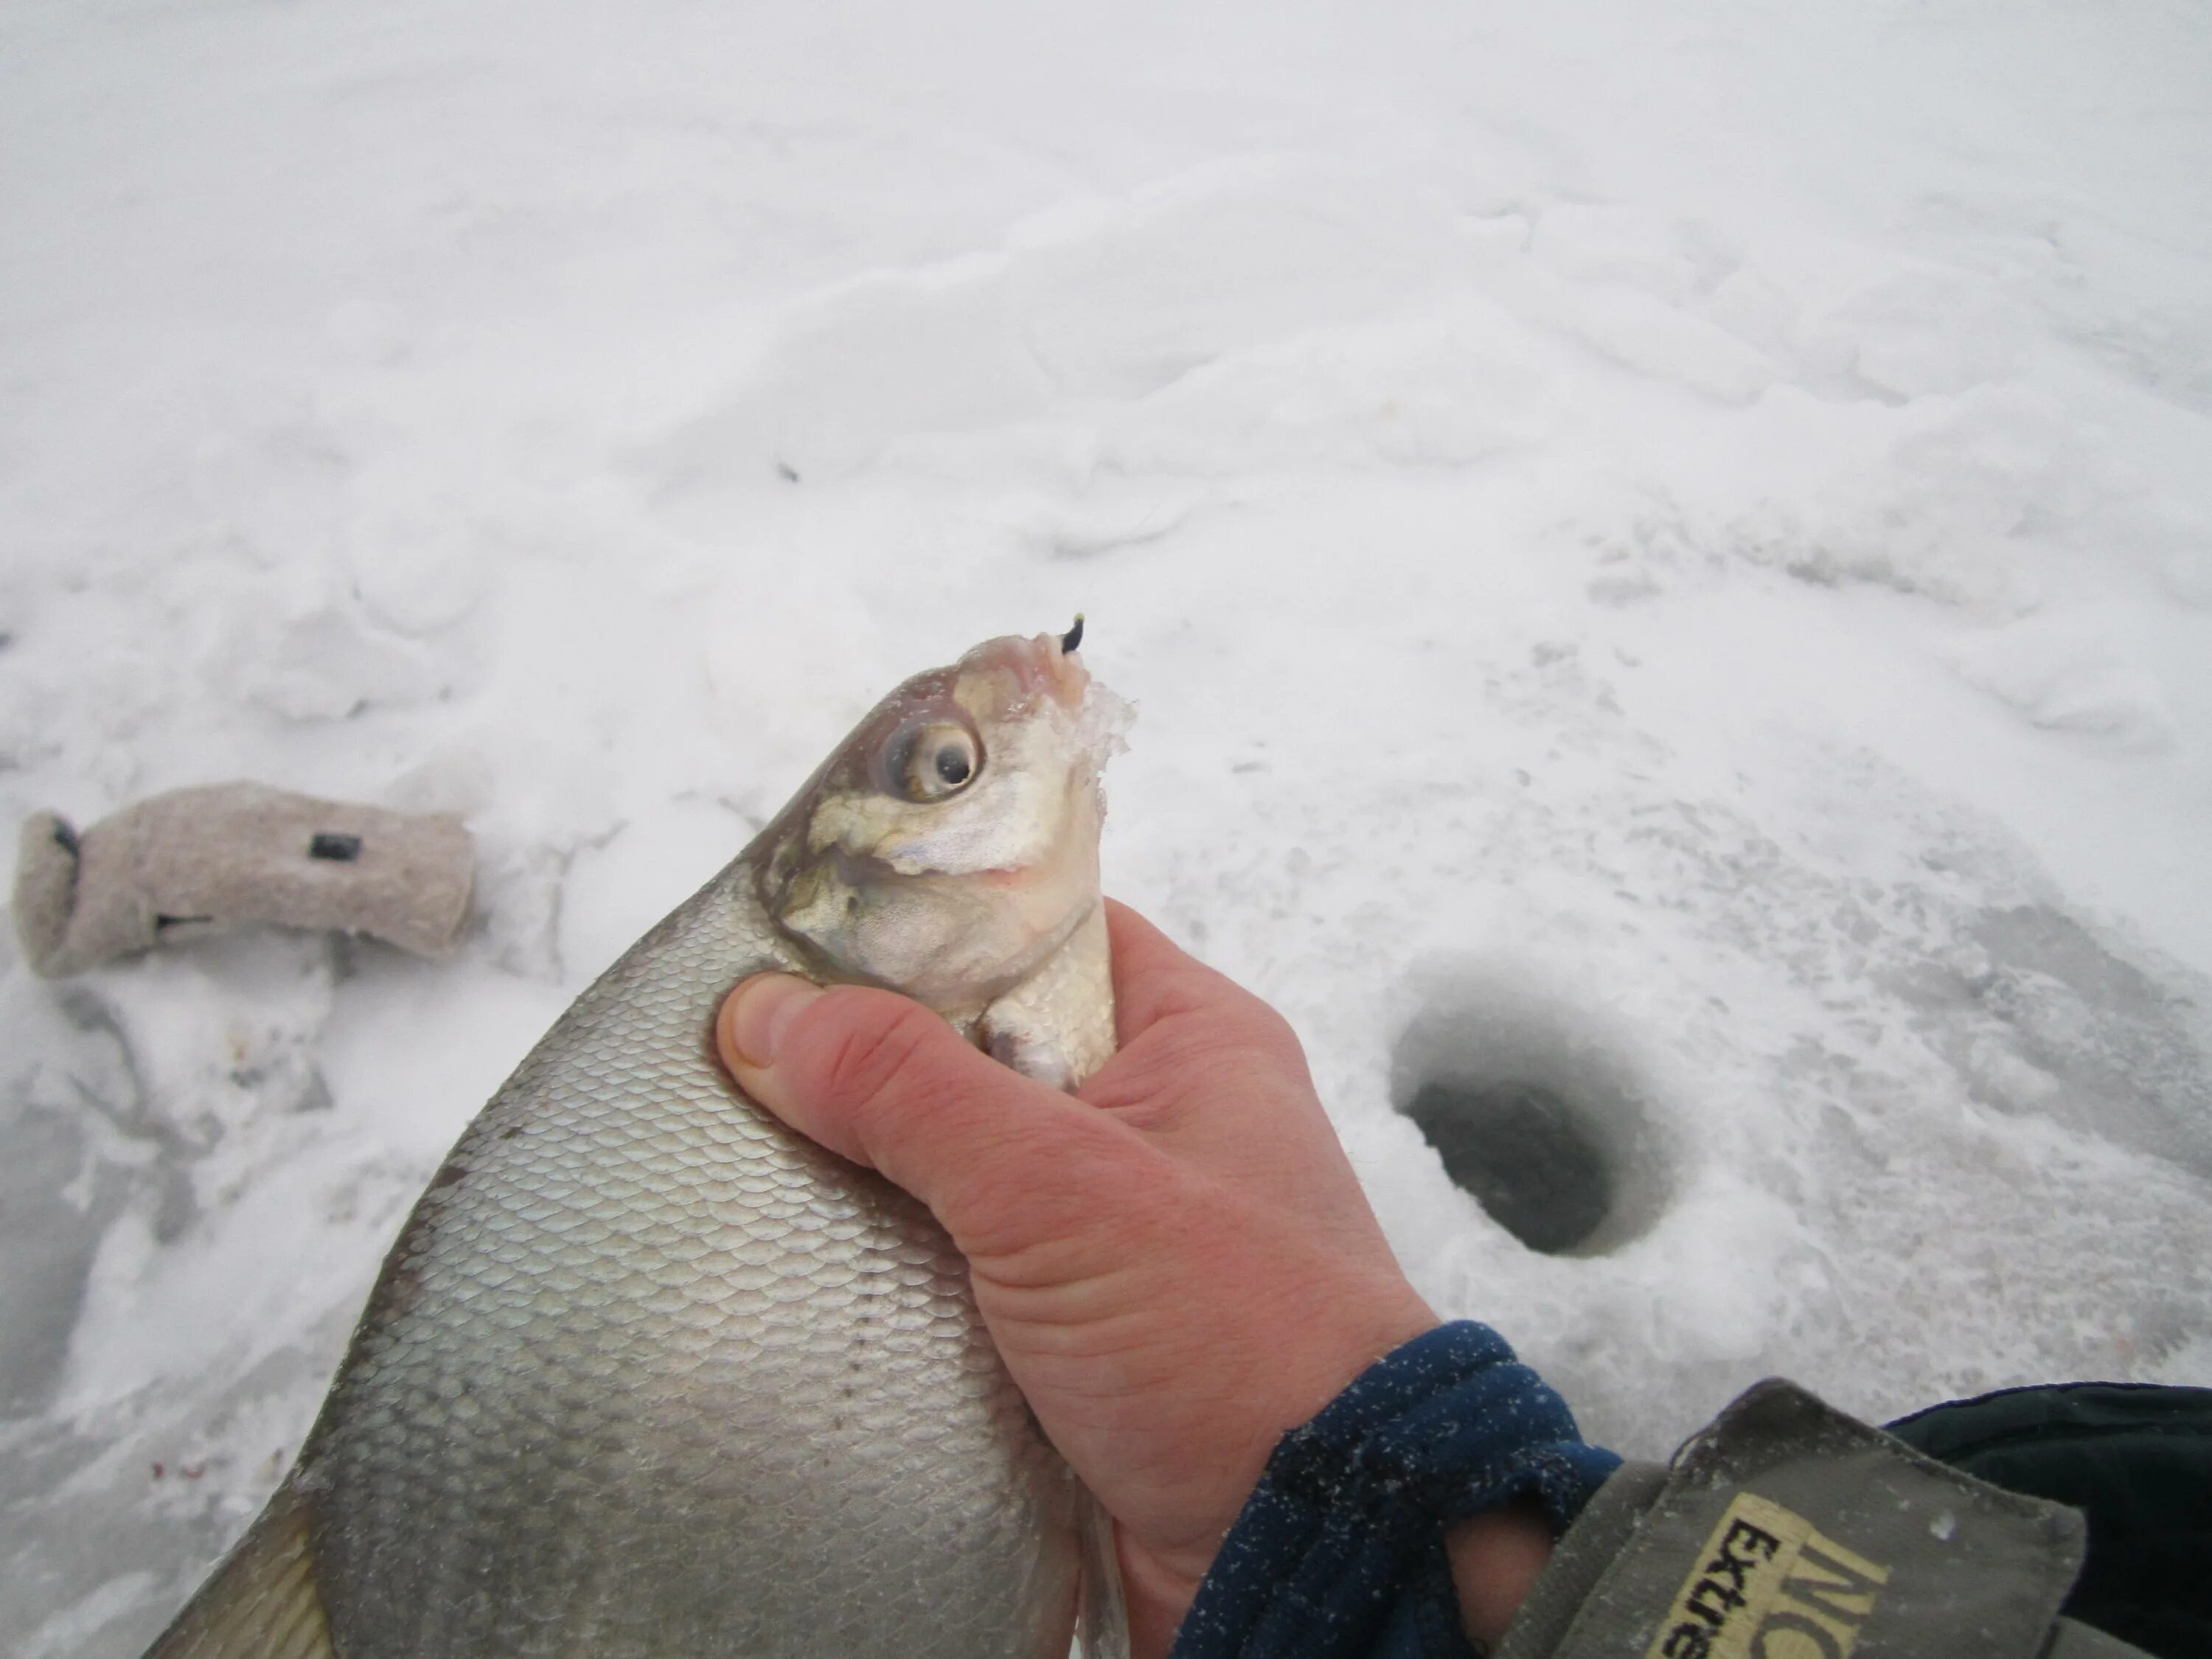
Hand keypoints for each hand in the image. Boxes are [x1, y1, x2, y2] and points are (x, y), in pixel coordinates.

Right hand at [716, 900, 1548, 1654]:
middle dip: (874, 1076)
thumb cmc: (1239, 1339)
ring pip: (960, 1185)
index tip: (803, 938)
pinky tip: (806, 1278)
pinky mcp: (1079, 1346)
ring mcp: (1119, 1243)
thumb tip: (768, 1014)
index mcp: (1192, 1044)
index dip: (933, 930)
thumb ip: (911, 1089)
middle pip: (983, 1064)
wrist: (1312, 1550)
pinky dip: (893, 1292)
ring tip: (745, 1171)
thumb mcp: (1062, 1184)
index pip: (1049, 938)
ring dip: (873, 1197)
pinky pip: (961, 1289)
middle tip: (744, 1066)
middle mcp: (1158, 1130)